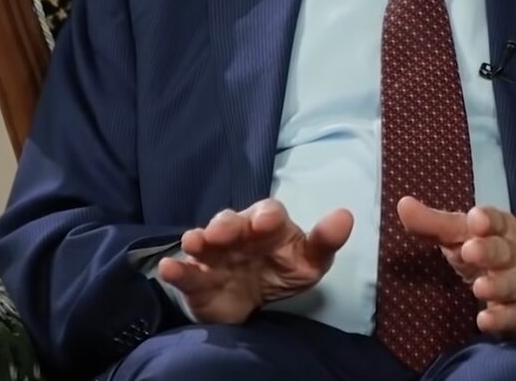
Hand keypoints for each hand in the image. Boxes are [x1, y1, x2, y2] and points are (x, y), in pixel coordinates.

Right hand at [157, 199, 352, 324]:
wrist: (250, 303)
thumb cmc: (282, 271)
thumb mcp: (309, 262)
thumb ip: (325, 242)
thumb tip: (346, 216)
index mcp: (268, 225)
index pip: (268, 212)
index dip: (266, 216)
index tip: (266, 224)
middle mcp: (238, 234)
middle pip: (230, 222)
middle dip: (226, 225)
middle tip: (222, 233)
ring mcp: (214, 254)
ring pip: (204, 241)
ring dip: (199, 239)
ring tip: (195, 243)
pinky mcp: (196, 278)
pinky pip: (185, 272)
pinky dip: (176, 269)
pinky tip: (169, 268)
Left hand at [397, 197, 515, 339]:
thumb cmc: (490, 255)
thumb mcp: (465, 236)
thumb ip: (435, 224)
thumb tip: (402, 205)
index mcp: (501, 230)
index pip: (496, 221)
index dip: (487, 220)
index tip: (475, 218)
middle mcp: (514, 254)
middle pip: (502, 251)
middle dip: (488, 250)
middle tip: (469, 250)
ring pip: (511, 283)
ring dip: (496, 285)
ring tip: (478, 287)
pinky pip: (513, 316)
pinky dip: (501, 319)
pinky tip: (484, 322)